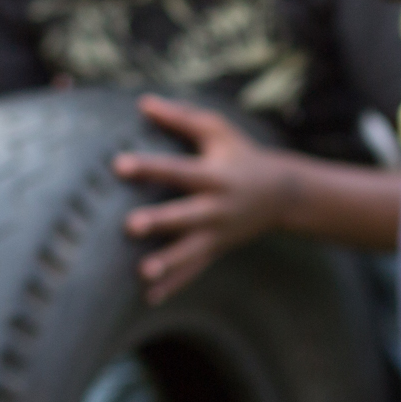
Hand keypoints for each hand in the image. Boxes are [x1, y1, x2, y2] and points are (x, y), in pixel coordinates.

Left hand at [114, 96, 299, 302]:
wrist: (282, 194)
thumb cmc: (241, 154)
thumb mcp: (217, 130)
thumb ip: (180, 117)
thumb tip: (142, 102)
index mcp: (214, 175)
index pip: (177, 170)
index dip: (149, 167)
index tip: (118, 165)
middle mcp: (216, 207)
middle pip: (185, 215)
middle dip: (160, 221)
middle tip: (129, 225)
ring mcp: (218, 233)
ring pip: (190, 251)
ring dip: (168, 263)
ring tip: (142, 272)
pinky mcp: (216, 250)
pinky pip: (194, 271)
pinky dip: (174, 286)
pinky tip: (149, 299)